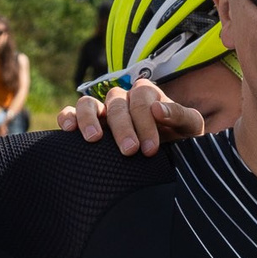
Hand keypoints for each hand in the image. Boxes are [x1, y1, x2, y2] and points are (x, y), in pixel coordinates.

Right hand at [59, 79, 207, 156]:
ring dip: (90, 119)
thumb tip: (158, 108)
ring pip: (88, 103)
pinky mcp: (85, 124)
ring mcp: (102, 111)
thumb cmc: (180, 142)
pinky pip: (70, 113)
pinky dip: (67, 118)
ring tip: (94, 139)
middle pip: (116, 104)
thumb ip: (179, 115)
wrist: (168, 162)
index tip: (150, 148)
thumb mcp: (190, 128)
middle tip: (130, 151)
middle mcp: (122, 100)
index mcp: (147, 95)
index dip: (145, 121)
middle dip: (123, 127)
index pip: (141, 98)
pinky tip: (69, 131)